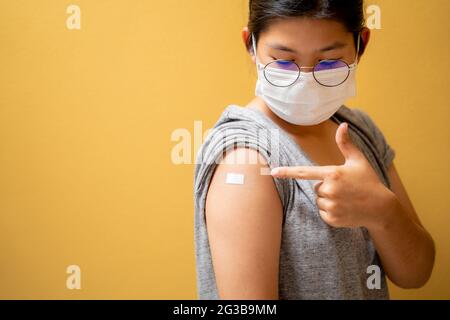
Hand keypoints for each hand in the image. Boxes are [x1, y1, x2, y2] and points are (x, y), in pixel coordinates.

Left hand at [271, 122, 394, 229]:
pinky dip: (331, 212)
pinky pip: (323, 213)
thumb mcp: (358, 161)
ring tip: (346, 199)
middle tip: (344, 189)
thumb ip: (346, 144)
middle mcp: (330, 189)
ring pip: (319, 201)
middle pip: (316, 188)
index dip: (287, 172)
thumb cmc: (369, 181)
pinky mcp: (332, 219)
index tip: (273, 172)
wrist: (381, 208)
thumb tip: (343, 125)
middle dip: (327, 188)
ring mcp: (331, 206)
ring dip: (328, 200)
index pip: (304, 172)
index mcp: (333, 173)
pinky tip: (345, 209)